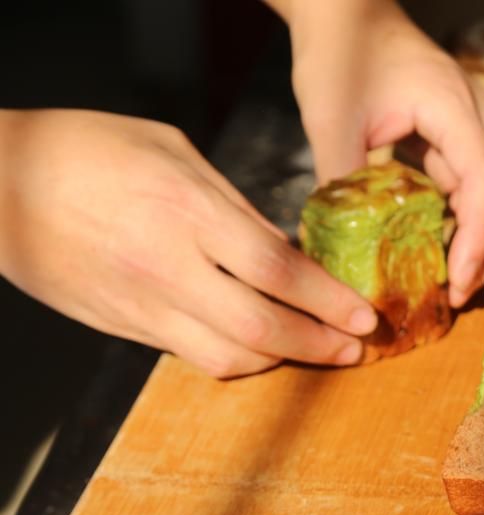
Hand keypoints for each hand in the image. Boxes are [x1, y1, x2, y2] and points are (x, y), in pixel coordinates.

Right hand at [0, 109, 378, 377]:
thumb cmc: (84, 150)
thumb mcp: (173, 151)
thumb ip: (234, 204)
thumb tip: (286, 247)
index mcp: (185, 212)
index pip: (278, 273)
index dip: (329, 301)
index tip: (363, 314)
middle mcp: (166, 267)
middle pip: (262, 328)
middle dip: (320, 344)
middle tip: (355, 347)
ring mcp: (141, 305)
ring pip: (228, 357)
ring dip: (282, 361)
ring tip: (317, 351)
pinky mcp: (123, 327)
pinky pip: (191, 357)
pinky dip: (236, 358)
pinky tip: (260, 348)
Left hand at [278, 0, 483, 306]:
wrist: (346, 13)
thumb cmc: (338, 55)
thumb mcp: (330, 119)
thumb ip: (342, 182)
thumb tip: (345, 251)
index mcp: (453, 108)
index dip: (478, 239)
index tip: (457, 281)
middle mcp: (479, 117)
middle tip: (462, 291)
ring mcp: (477, 126)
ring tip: (456, 279)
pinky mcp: (463, 136)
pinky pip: (482, 185)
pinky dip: (471, 221)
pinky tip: (444, 247)